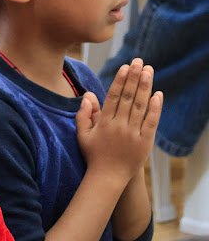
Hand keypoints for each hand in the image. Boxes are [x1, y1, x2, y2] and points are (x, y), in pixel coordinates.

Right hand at [76, 58, 162, 183]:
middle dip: (134, 77)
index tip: (125, 67)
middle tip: (139, 61)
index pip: (114, 97)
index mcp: (104, 123)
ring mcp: (133, 134)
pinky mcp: (144, 143)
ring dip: (145, 87)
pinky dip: (155, 108)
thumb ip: (84, 114)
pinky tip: (158, 94)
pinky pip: (151, 122)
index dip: (120, 80)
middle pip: (128, 97)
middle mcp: (119, 126)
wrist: (107, 178)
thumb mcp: (82, 134)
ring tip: (148, 71)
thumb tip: (88, 95)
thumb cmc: (93, 155)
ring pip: (140, 107)